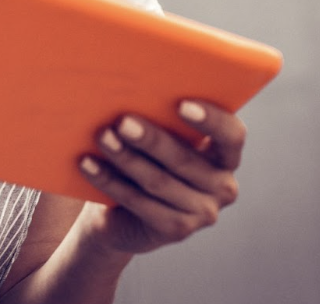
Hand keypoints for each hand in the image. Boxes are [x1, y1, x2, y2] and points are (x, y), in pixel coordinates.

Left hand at [75, 100, 245, 255]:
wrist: (122, 213)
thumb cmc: (144, 159)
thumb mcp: (158, 139)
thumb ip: (159, 118)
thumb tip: (128, 88)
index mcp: (226, 155)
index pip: (232, 135)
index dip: (211, 120)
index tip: (181, 104)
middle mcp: (223, 186)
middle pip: (185, 160)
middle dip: (152, 139)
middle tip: (123, 121)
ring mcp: (202, 213)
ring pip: (159, 182)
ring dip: (126, 158)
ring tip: (102, 137)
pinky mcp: (176, 230)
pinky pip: (139, 203)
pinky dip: (110, 181)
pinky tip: (88, 164)